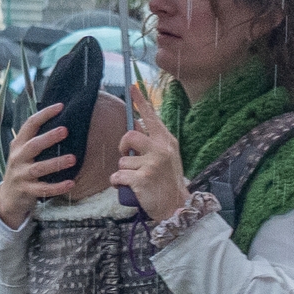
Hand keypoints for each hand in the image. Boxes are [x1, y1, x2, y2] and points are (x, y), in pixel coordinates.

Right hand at [0, 102, 75, 228]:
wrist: (8, 197)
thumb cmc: (22, 169)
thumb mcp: (24, 153)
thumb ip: (36, 140)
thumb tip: (61, 122)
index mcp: (18, 145)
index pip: (30, 125)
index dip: (44, 115)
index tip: (60, 106)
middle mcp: (18, 158)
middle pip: (33, 145)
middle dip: (49, 137)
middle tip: (65, 130)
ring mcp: (21, 175)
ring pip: (38, 168)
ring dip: (56, 163)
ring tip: (73, 158)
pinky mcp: (27, 191)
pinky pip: (43, 189)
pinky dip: (57, 187)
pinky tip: (71, 183)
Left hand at [117, 83, 189, 222]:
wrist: (177, 207)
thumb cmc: (168, 182)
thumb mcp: (168, 158)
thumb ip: (155, 143)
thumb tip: (137, 126)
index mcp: (167, 142)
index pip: (152, 117)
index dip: (141, 101)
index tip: (133, 86)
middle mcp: (161, 149)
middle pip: (130, 135)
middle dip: (123, 146)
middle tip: (128, 157)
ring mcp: (152, 164)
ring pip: (122, 160)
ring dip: (124, 172)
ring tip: (137, 180)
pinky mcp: (141, 178)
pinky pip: (117, 176)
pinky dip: (118, 183)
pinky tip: (129, 188)